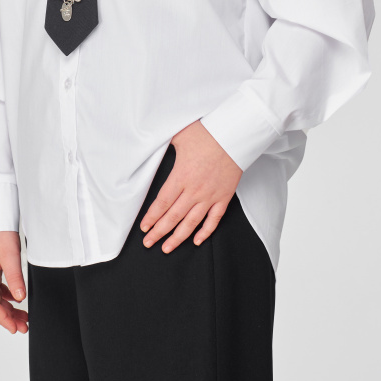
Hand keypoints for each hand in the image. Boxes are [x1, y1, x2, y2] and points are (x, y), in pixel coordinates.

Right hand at [0, 231, 28, 334]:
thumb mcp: (10, 254)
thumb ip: (15, 278)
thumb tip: (20, 298)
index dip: (4, 319)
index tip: (16, 329)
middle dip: (8, 317)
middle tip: (23, 326)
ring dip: (8, 307)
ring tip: (22, 316)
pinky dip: (6, 295)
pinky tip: (16, 298)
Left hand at [138, 120, 242, 253]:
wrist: (235, 135)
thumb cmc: (207, 132)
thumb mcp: (179, 134)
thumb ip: (163, 142)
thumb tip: (149, 142)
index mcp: (181, 176)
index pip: (162, 203)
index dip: (152, 217)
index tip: (144, 227)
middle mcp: (194, 190)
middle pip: (173, 217)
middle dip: (159, 232)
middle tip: (148, 243)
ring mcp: (210, 196)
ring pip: (192, 222)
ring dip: (178, 237)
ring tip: (167, 248)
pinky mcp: (224, 197)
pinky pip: (214, 219)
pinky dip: (205, 232)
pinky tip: (197, 240)